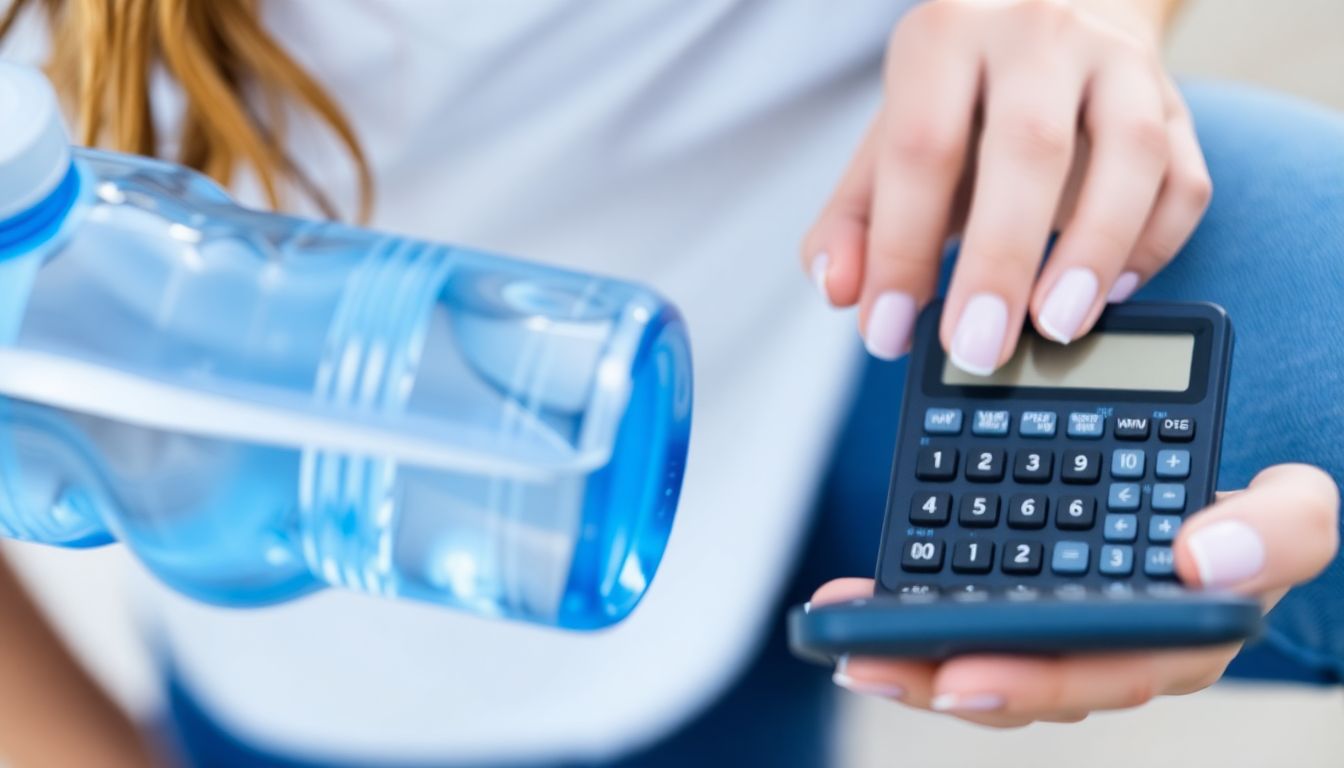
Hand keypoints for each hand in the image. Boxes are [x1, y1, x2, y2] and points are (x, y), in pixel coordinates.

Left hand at [802, 0, 1211, 369]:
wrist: (1052, 11)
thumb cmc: (960, 99)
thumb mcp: (889, 144)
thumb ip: (855, 219)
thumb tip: (841, 291)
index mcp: (946, 37)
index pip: (921, 149)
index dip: (901, 250)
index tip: (889, 331)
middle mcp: (1036, 34)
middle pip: (1029, 146)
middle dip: (1000, 261)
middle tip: (977, 347)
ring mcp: (1118, 62)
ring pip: (1131, 155)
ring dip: (1095, 253)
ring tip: (1056, 326)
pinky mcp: (1176, 103)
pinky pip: (1184, 179)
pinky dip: (1152, 246)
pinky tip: (1109, 294)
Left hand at [813, 464, 1339, 726]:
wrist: (1212, 500)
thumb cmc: (1247, 525)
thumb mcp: (1293, 517)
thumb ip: (1279, 531)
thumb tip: (1200, 557)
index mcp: (1172, 645)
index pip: (1099, 677)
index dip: (1029, 683)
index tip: (959, 676)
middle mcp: (1107, 654)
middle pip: (1018, 682)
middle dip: (936, 677)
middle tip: (868, 665)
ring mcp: (1056, 631)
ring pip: (975, 661)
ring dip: (903, 656)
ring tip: (842, 638)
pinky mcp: (1013, 601)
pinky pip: (955, 619)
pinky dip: (899, 613)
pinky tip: (849, 600)